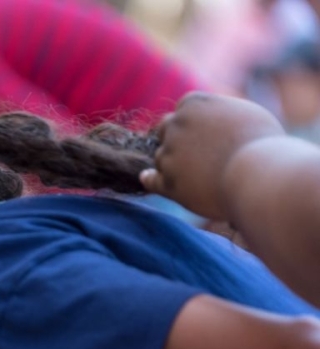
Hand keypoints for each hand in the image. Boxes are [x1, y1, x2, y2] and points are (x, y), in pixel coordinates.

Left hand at [140, 92, 284, 219]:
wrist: (258, 174)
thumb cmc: (262, 144)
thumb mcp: (244, 114)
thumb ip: (219, 113)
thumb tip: (210, 120)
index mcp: (194, 103)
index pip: (182, 111)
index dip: (190, 125)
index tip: (199, 135)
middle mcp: (176, 124)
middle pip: (163, 131)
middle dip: (174, 140)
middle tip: (191, 154)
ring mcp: (169, 153)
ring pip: (161, 158)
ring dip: (173, 165)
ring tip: (200, 175)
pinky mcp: (167, 181)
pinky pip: (151, 180)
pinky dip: (150, 179)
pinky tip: (148, 178)